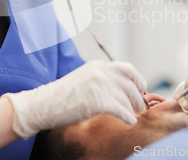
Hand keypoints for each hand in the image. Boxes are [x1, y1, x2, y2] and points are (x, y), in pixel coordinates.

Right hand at [3, 60, 146, 138]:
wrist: (45, 104)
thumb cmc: (63, 96)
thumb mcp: (84, 78)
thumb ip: (101, 78)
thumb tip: (122, 88)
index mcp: (98, 66)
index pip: (127, 68)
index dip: (138, 79)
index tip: (142, 87)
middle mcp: (100, 72)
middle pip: (129, 85)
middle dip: (137, 97)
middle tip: (140, 106)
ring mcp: (98, 86)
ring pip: (125, 99)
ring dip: (131, 109)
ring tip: (132, 115)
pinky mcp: (96, 101)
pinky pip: (120, 110)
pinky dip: (127, 117)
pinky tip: (129, 121)